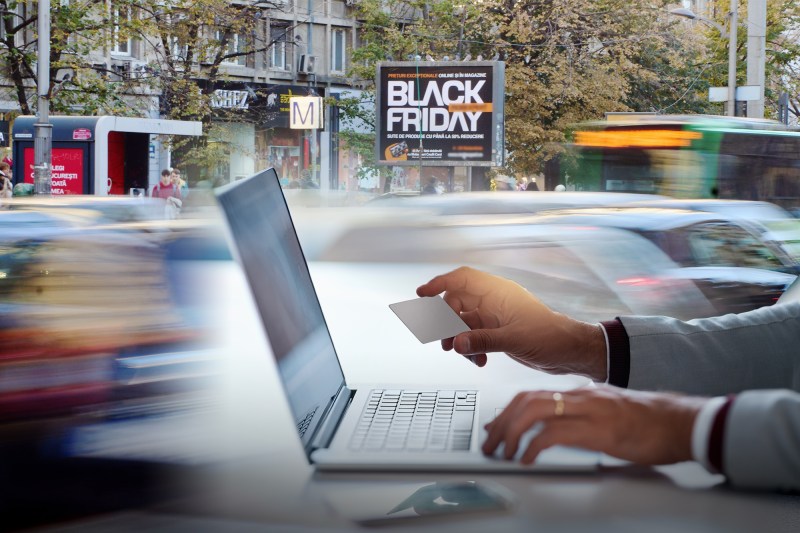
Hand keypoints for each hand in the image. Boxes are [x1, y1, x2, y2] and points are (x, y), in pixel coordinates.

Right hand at [416, 266, 606, 379]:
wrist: (570, 351)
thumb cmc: (551, 337)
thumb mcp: (515, 339)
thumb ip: (483, 340)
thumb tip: (456, 343)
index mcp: (498, 292)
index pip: (462, 279)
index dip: (439, 283)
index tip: (422, 294)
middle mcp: (494, 301)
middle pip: (456, 303)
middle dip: (446, 322)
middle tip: (443, 341)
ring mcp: (495, 317)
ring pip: (463, 322)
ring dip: (457, 338)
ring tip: (459, 353)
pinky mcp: (497, 332)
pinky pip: (473, 336)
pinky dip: (470, 348)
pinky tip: (478, 361)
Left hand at [483, 385, 705, 464]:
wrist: (681, 422)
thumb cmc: (649, 422)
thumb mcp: (608, 414)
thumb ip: (583, 418)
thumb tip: (557, 432)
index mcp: (580, 393)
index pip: (532, 394)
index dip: (507, 411)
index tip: (495, 427)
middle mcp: (579, 396)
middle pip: (525, 400)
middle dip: (501, 421)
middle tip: (491, 443)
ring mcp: (587, 410)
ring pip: (533, 411)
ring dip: (510, 433)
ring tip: (502, 452)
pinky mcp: (596, 429)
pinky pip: (552, 434)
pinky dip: (532, 446)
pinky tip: (527, 459)